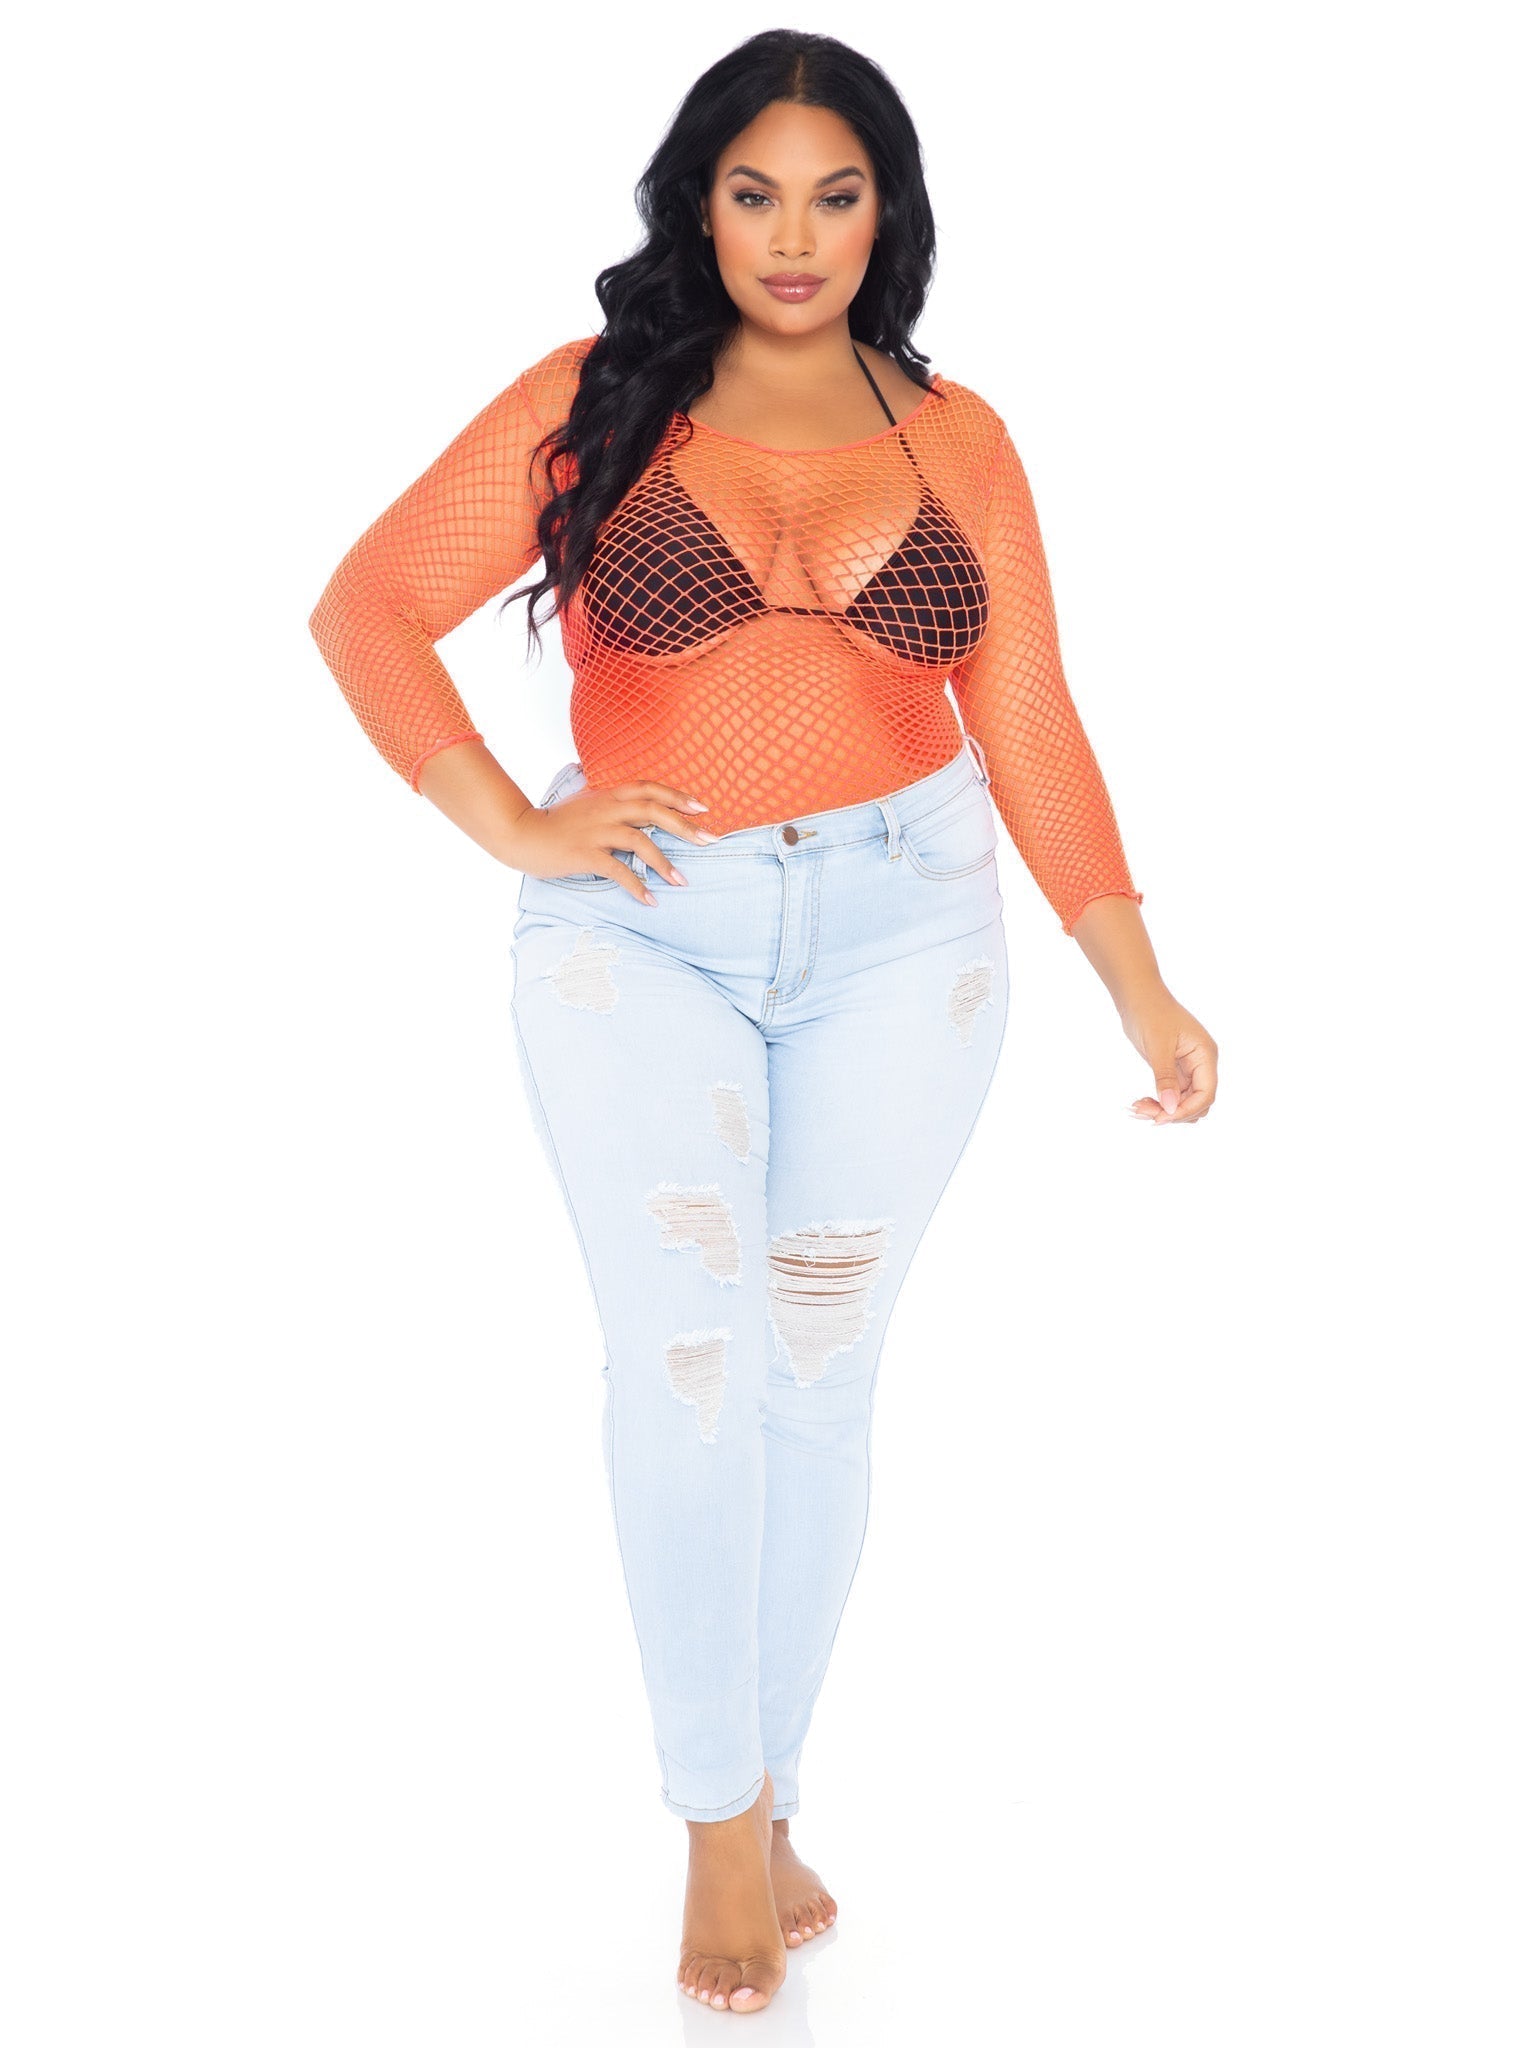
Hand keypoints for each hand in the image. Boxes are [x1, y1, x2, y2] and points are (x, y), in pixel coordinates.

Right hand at [506, 778, 717, 906]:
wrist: (519, 832)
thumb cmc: (554, 823)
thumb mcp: (585, 804)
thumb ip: (610, 803)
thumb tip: (635, 807)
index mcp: (608, 795)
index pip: (649, 789)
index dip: (678, 796)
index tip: (703, 808)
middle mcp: (605, 809)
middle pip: (653, 811)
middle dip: (685, 826)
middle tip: (710, 841)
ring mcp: (595, 831)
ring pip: (640, 840)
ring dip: (664, 862)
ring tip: (682, 882)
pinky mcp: (584, 854)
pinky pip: (617, 870)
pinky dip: (636, 886)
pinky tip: (650, 901)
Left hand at [1120, 987, 1218, 1124]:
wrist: (1138, 996)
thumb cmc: (1151, 1013)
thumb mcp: (1158, 1046)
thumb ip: (1165, 1078)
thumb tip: (1169, 1108)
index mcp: (1205, 1055)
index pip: (1206, 1093)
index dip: (1186, 1110)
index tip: (1161, 1118)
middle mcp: (1201, 1063)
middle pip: (1197, 1102)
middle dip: (1173, 1112)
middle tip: (1142, 1112)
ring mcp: (1188, 1068)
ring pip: (1183, 1101)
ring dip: (1164, 1110)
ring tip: (1137, 1108)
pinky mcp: (1174, 1070)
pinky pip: (1172, 1095)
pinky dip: (1158, 1102)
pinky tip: (1140, 1101)